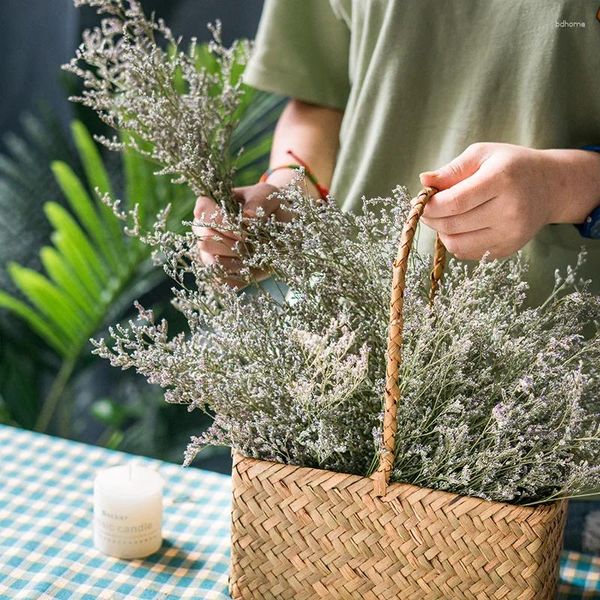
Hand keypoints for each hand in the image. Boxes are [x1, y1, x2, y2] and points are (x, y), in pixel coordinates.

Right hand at [193, 182, 290, 285]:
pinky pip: (224, 282)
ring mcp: (211, 254)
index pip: (203, 211)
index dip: (220, 221)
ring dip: (236, 262)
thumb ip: (259, 201)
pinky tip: (253, 268)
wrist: (282, 227)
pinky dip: (240, 277)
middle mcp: (206, 231)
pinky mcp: (224, 273)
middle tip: (250, 242)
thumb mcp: (269, 195)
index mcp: (211, 206)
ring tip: (254, 255)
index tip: (242, 230)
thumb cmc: (270, 206)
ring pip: (212, 264)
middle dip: (230, 245)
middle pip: (205, 241)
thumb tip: (248, 216)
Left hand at [419, 142, 599, 259]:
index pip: (455, 202)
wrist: (550, 186)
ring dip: (442, 233)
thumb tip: (424, 180)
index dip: (430, 206)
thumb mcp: (482, 155)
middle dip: (432, 219)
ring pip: (457, 244)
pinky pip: (468, 253)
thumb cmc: (511, 166)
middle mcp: (510, 210)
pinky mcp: (508, 249)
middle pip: (453, 225)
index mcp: (502, 180)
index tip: (420, 202)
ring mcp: (510, 233)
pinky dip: (456, 242)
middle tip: (428, 210)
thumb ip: (452, 169)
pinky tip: (461, 227)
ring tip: (444, 217)